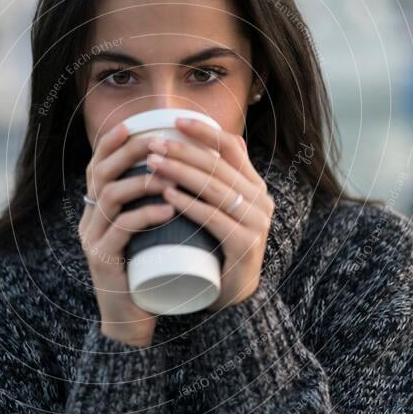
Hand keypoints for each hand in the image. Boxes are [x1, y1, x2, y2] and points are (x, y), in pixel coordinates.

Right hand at [78, 122, 177, 345]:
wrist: (134, 318)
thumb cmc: (148, 270)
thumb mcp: (148, 231)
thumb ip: (154, 204)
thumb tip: (183, 169)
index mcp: (97, 209)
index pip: (97, 165)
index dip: (111, 142)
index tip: (133, 125)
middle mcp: (89, 220)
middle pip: (100, 174)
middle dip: (129, 153)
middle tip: (158, 145)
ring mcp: (92, 241)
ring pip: (109, 197)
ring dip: (141, 181)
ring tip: (170, 177)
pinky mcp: (103, 261)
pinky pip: (120, 230)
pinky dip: (145, 215)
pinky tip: (167, 209)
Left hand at [144, 117, 274, 311]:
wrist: (233, 293)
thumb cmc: (219, 246)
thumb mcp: (222, 208)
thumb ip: (218, 178)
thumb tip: (212, 139)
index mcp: (254, 185)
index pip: (231, 147)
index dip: (204, 131)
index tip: (175, 120)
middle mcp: (260, 199)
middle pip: (218, 166)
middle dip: (182, 151)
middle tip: (152, 145)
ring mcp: (255, 223)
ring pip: (214, 189)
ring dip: (180, 173)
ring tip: (152, 165)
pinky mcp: (245, 245)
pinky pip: (214, 219)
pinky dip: (189, 205)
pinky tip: (168, 196)